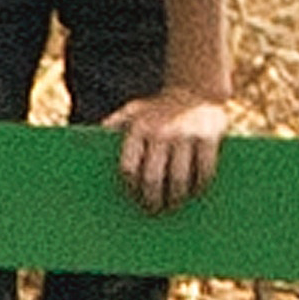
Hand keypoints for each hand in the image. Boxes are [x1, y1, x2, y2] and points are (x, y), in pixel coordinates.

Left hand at [109, 91, 228, 210]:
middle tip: (153, 212)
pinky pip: (204, 171)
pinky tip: (195, 192)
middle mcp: (160, 132)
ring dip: (176, 198)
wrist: (196, 88)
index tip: (133, 199)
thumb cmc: (160, 106)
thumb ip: (114, 125)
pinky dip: (199, 186)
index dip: (131, 188)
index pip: (129, 168)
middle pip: (152, 178)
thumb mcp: (133, 110)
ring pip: (178, 179)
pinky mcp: (208, 138)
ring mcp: (185, 135)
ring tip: (174, 205)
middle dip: (152, 200)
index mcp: (138, 128)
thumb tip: (90, 144)